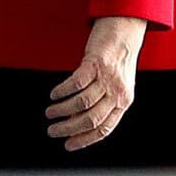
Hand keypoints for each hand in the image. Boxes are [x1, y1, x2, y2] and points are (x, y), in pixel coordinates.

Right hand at [48, 15, 145, 150]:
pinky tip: (54, 94)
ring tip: (50, 112)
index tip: (67, 144)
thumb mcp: (116, 86)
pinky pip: (76, 83)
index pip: (104, 129)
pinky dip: (62, 91)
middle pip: (91, 119)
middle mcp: (117, 93)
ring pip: (82, 103)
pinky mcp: (96, 64)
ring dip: (62, 110)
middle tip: (53, 131)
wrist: (124, 31)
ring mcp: (107, 78)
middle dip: (69, 128)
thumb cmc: (118, 59)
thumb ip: (102, 103)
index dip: (84, 140)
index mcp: (123, 102)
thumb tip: (77, 120)